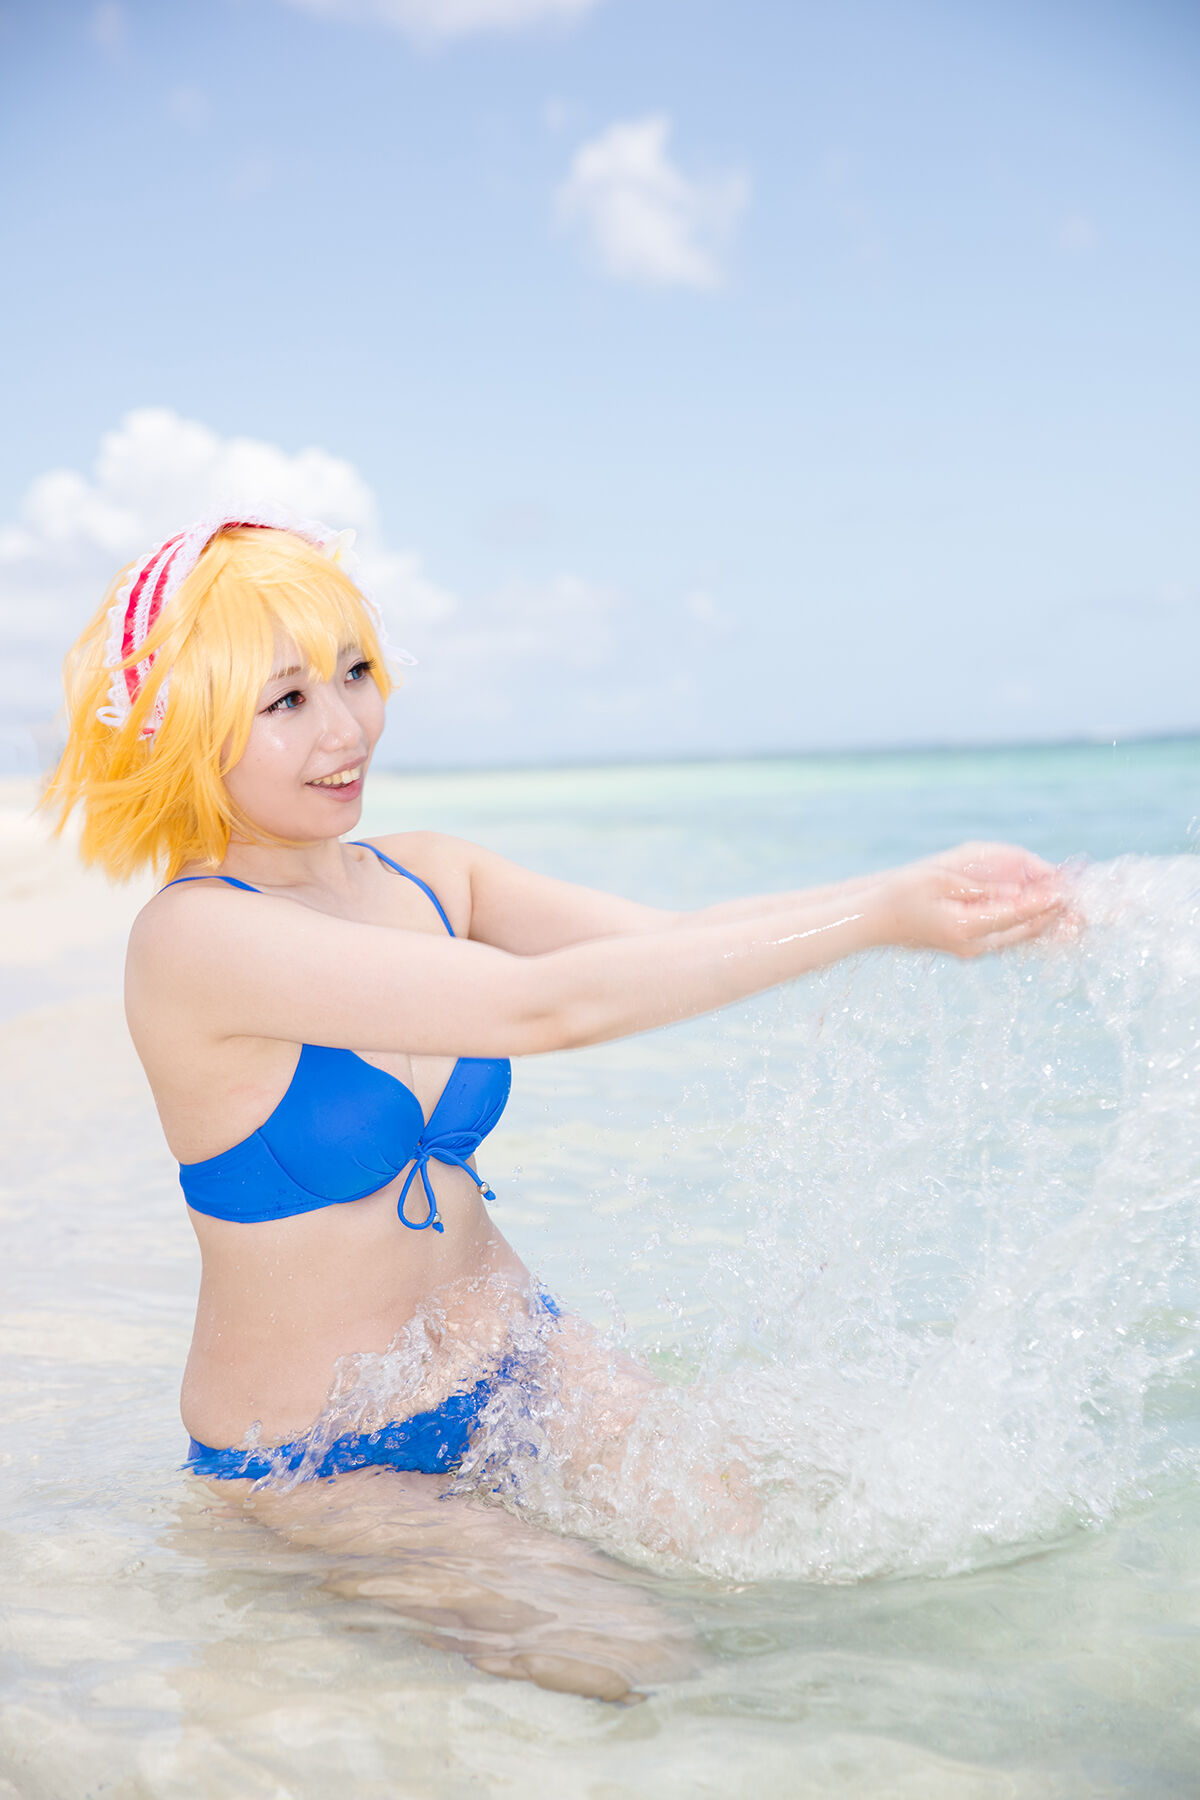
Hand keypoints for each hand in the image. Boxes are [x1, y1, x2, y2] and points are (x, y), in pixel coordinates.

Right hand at [877, 841, 1069, 958]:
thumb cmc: (902, 894)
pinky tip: (1042, 916)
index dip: (1043, 901)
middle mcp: (973, 945)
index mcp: (966, 927)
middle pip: (1024, 931)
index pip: (1016, 914)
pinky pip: (1006, 937)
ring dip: (1043, 922)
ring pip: (1018, 937)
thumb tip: (1016, 892)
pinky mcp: (968, 947)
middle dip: (1052, 915)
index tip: (1065, 890)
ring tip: (1070, 909)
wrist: (875, 920)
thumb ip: (980, 888)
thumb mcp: (940, 880)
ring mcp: (971, 950)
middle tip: (1078, 901)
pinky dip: (1026, 925)